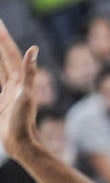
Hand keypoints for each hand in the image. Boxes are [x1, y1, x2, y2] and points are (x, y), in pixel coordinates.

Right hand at [0, 22, 39, 159]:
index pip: (9, 54)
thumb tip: (34, 49)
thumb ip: (29, 72)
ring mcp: (8, 93)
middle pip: (4, 57)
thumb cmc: (24, 122)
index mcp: (19, 80)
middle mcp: (15, 84)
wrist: (21, 145)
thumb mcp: (26, 95)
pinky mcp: (2, 103)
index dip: (3, 38)